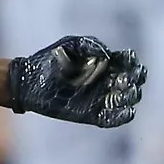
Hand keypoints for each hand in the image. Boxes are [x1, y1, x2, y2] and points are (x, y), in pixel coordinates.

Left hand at [7, 34, 144, 127]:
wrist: (28, 80)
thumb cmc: (49, 58)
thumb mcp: (70, 44)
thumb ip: (90, 45)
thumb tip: (109, 57)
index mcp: (103, 62)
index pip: (127, 63)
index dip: (133, 62)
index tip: (130, 61)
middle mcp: (104, 81)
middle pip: (130, 82)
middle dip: (134, 80)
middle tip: (126, 79)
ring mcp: (98, 98)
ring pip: (124, 100)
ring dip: (130, 97)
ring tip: (124, 93)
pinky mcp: (89, 114)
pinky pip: (110, 119)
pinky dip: (121, 117)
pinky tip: (128, 112)